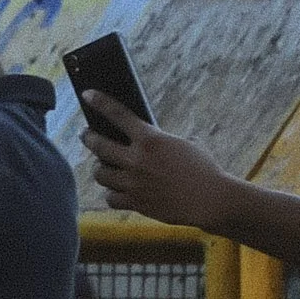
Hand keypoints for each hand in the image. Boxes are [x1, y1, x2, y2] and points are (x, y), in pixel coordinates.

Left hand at [83, 91, 234, 229]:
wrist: (212, 201)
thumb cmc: (203, 169)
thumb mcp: (184, 145)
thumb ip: (160, 141)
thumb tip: (144, 139)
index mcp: (151, 139)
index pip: (117, 114)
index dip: (100, 102)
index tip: (87, 94)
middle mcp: (138, 160)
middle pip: (99, 145)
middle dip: (89, 138)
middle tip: (87, 135)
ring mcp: (135, 183)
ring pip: (101, 174)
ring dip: (100, 169)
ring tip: (104, 168)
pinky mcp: (137, 203)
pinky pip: (111, 198)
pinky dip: (113, 194)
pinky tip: (117, 191)